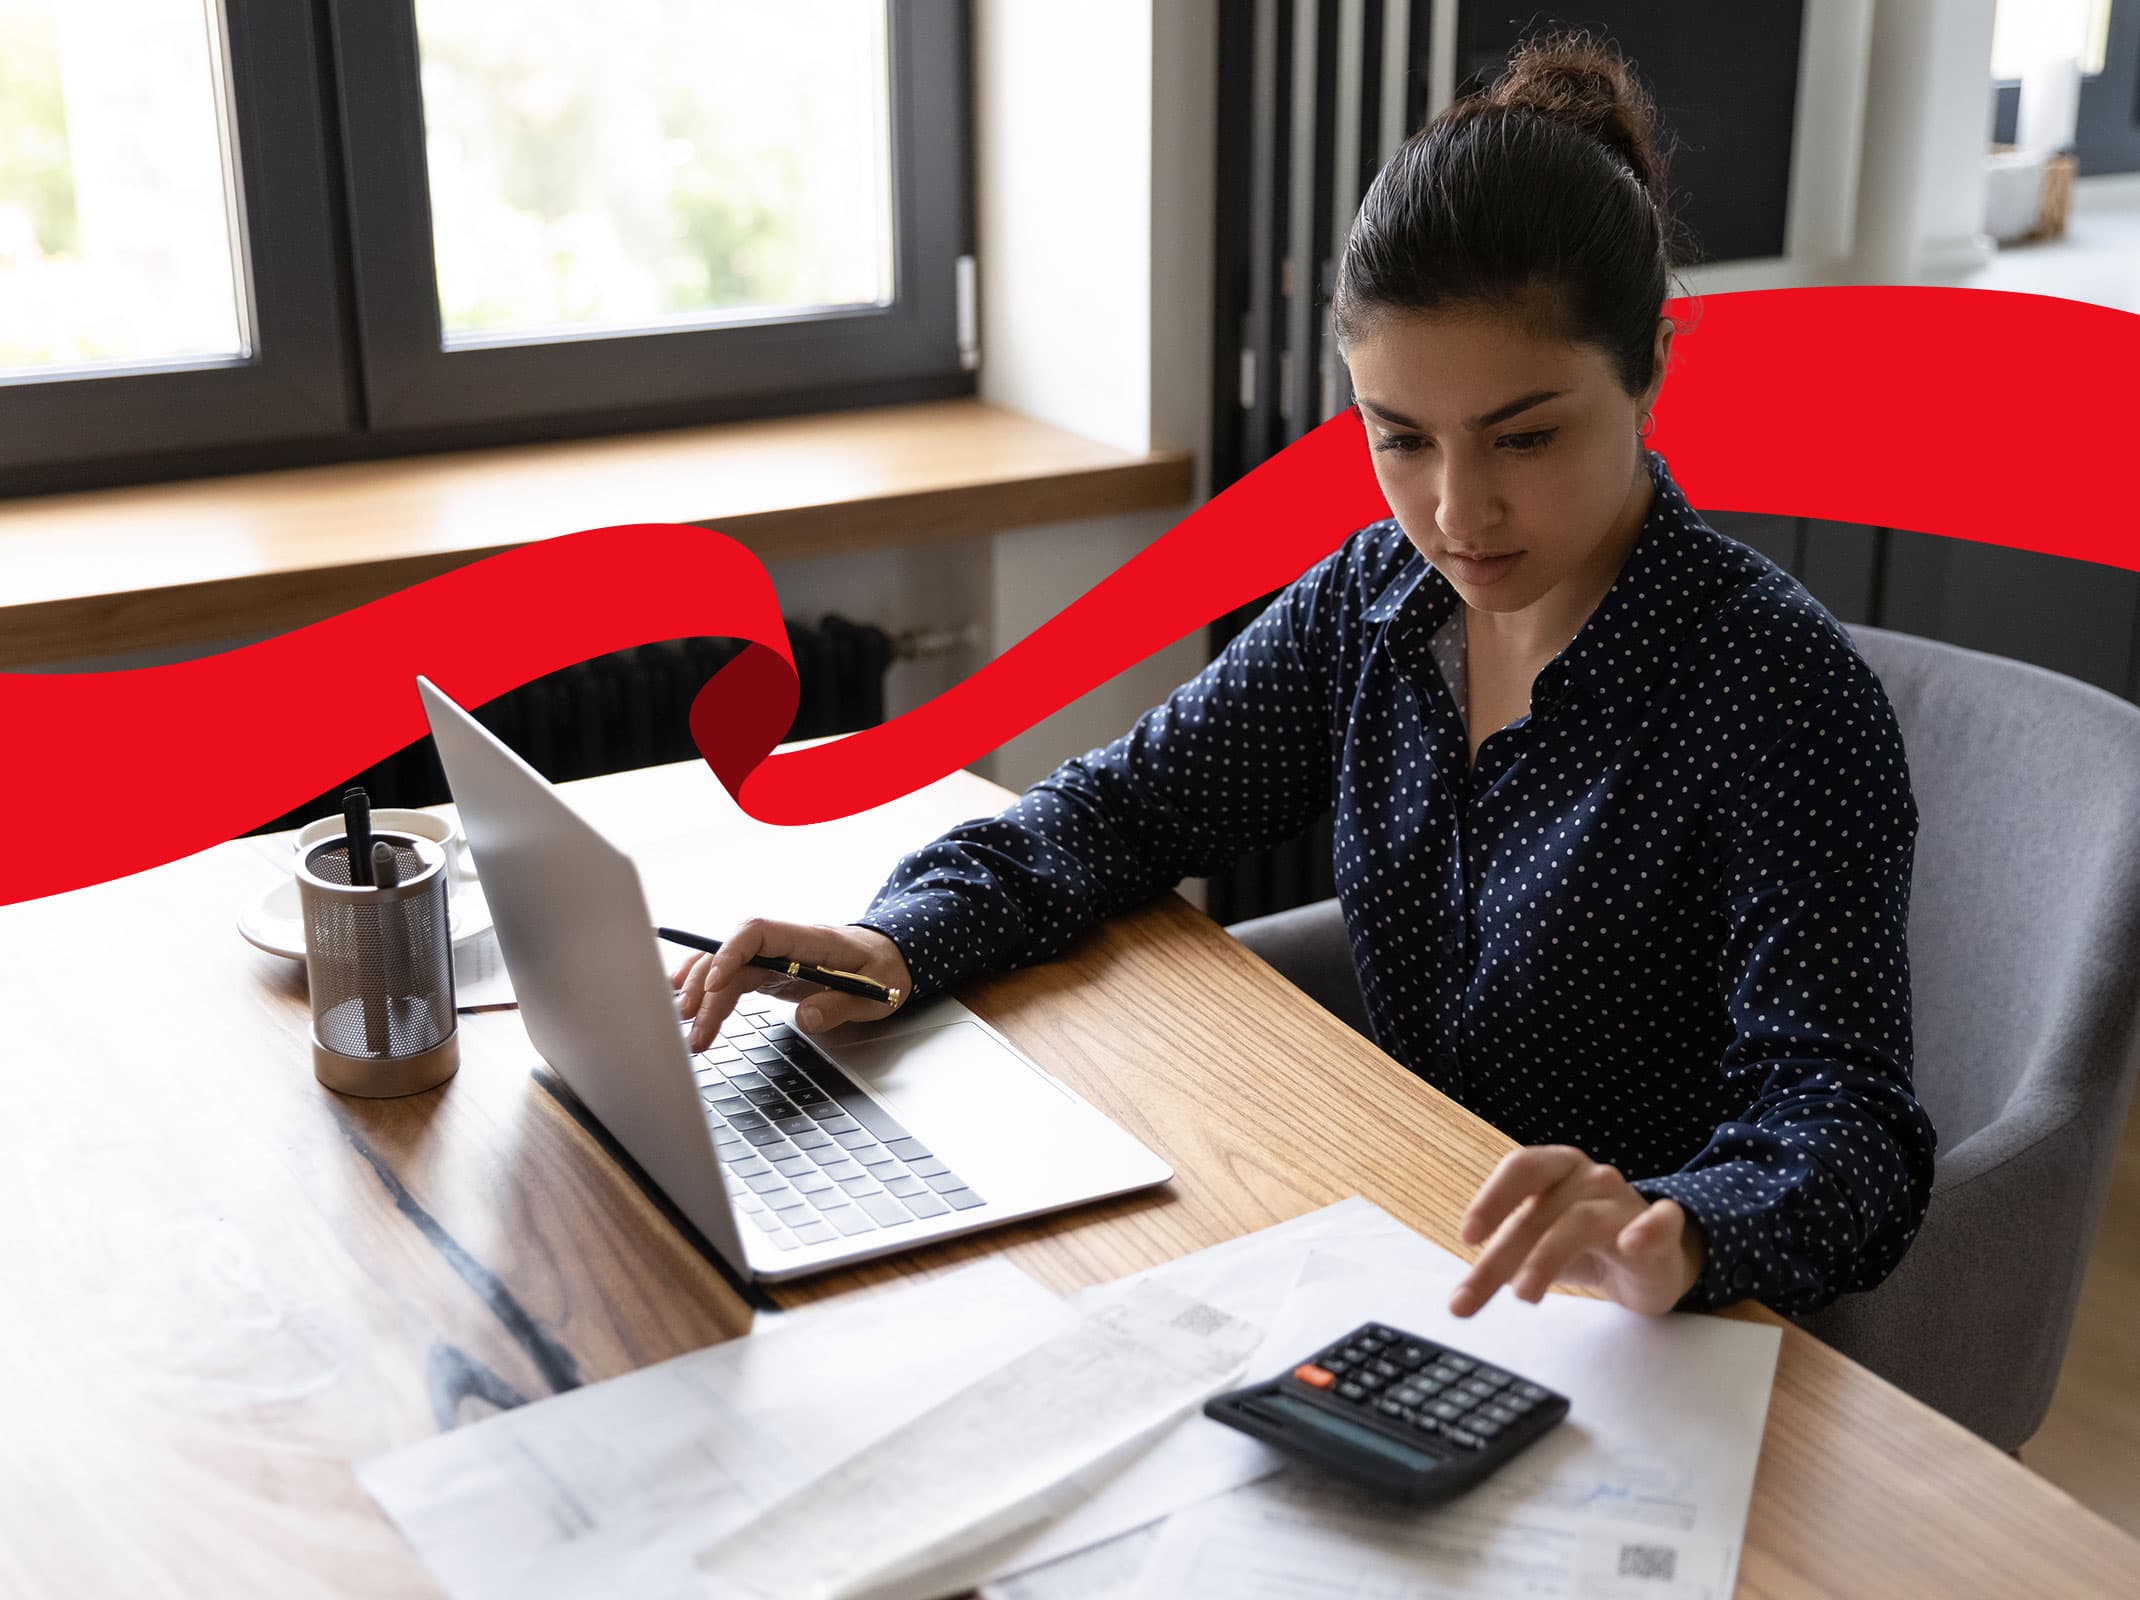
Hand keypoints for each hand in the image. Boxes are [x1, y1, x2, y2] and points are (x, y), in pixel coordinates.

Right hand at [672, 918, 913, 1051]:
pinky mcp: (769, 972)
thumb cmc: (884, 970)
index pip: (758, 932)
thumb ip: (840, 1005)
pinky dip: (707, 987)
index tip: (715, 985)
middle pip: (733, 954)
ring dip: (701, 991)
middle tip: (694, 1026)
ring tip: (683, 1023)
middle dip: (708, 987)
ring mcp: (774, 956)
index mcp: (810, 939)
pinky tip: (685, 1000)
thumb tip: (806, 1017)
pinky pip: (732, 975)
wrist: (892, 958)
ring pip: (726, 965)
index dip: (730, 953)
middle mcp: (785, 944)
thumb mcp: (875, 993)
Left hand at [1448, 1145, 1706, 1317]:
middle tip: (1470, 1298)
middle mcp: (1591, 1177)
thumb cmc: (1583, 1244)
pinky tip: (1633, 1244)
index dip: (1491, 1199)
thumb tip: (1461, 1298)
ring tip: (1523, 1295)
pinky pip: (1662, 1222)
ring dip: (1546, 1257)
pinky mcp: (1663, 1230)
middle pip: (1541, 1210)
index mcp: (1557, 1168)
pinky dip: (1648, 1229)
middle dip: (1501, 1256)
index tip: (1467, 1238)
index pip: (1521, 1167)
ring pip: (1581, 1221)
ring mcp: (1627, 1202)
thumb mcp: (1537, 1246)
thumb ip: (1503, 1261)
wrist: (1651, 1259)